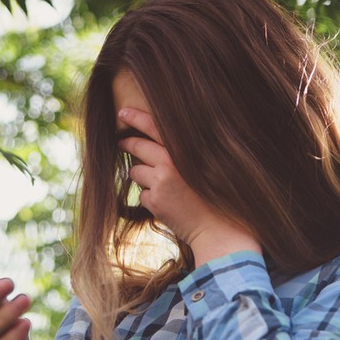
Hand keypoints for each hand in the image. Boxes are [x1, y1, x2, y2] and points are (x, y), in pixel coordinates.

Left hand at [117, 108, 261, 266]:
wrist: (217, 227)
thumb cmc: (213, 197)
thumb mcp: (202, 167)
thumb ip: (180, 155)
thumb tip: (154, 145)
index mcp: (184, 150)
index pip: (154, 127)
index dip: (136, 117)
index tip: (122, 111)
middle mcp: (170, 162)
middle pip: (138, 146)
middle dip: (127, 144)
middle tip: (121, 143)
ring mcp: (160, 181)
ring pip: (136, 172)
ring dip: (142, 177)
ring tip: (161, 187)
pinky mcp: (154, 200)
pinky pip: (142, 194)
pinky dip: (150, 198)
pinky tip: (167, 205)